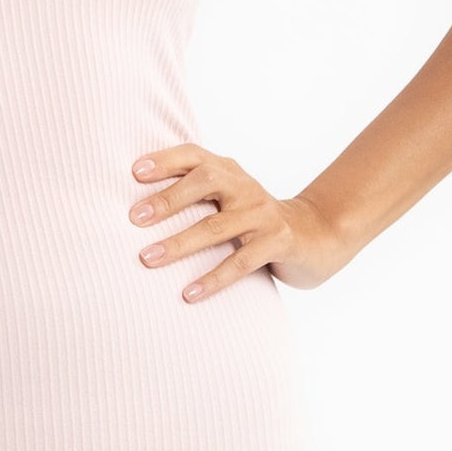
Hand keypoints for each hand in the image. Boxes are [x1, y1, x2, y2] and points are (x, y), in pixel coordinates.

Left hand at [128, 144, 349, 294]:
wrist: (317, 234)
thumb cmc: (255, 219)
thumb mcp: (229, 199)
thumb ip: (194, 195)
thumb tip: (136, 209)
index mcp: (229, 172)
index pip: (194, 156)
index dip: (165, 160)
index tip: (134, 172)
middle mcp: (245, 187)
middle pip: (205, 182)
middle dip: (168, 199)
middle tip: (134, 218)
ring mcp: (263, 214)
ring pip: (217, 227)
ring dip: (180, 244)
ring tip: (148, 258)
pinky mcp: (278, 242)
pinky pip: (241, 262)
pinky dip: (213, 278)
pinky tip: (189, 293)